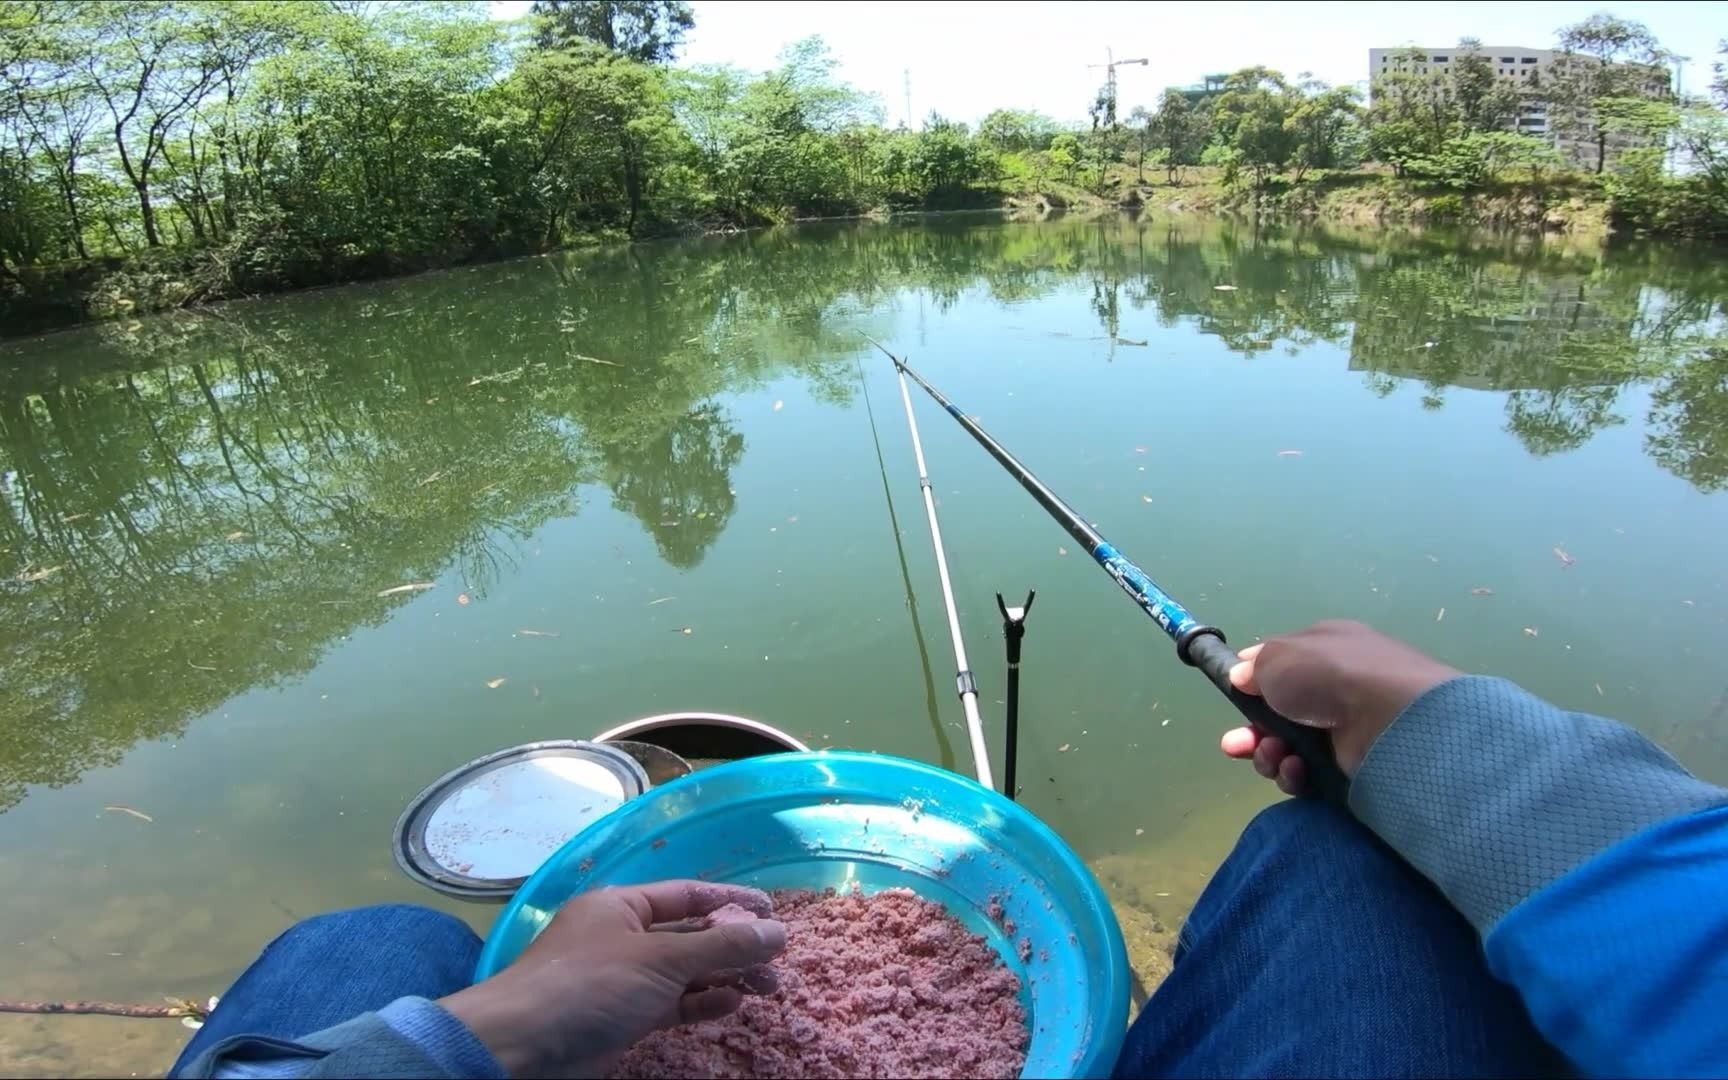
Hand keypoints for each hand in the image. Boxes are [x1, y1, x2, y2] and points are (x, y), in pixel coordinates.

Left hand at [439, 880, 784, 1077]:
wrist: (522, 1047)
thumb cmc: (588, 985)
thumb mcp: (660, 960)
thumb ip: (721, 948)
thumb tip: (775, 932)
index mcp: (620, 904)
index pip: (687, 895)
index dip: (731, 902)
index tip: (773, 912)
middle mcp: (620, 936)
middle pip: (689, 934)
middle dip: (734, 946)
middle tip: (777, 961)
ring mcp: (619, 978)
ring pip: (683, 972)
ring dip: (724, 977)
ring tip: (767, 986)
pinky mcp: (620, 1017)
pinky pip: (670, 1003)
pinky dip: (700, 1002)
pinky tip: (731, 1004)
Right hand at [1220, 620, 1459, 794]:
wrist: (1392, 719)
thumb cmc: (1333, 675)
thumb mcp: (1282, 655)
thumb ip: (1256, 665)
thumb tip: (1242, 674)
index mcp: (1324, 650)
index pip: (1280, 666)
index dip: (1253, 682)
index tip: (1235, 694)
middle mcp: (1334, 688)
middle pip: (1277, 714)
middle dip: (1252, 732)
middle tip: (1236, 745)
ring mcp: (1344, 729)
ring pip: (1287, 747)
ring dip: (1269, 755)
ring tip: (1274, 757)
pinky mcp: (1350, 766)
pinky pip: (1308, 773)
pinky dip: (1295, 774)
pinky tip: (1297, 770)